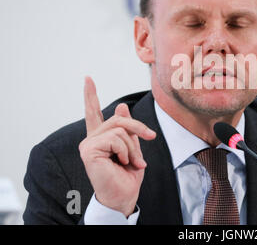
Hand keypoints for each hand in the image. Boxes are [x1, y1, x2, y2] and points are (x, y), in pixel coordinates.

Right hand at [79, 76, 155, 216]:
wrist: (124, 195)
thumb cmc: (128, 175)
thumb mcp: (133, 147)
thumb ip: (127, 128)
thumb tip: (121, 107)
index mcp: (101, 137)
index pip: (94, 113)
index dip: (91, 95)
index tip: (88, 78)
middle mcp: (92, 139)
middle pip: (119, 119)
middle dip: (139, 128)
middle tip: (151, 136)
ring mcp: (88, 144)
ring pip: (120, 129)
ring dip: (133, 147)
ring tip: (131, 162)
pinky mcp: (88, 150)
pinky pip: (115, 138)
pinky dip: (125, 151)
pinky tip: (121, 162)